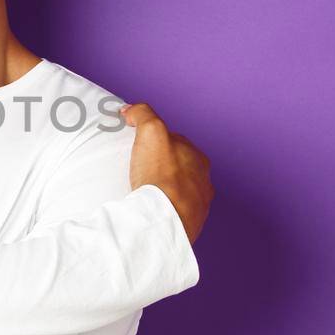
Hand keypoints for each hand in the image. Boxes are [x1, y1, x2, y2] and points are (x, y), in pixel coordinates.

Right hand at [119, 102, 212, 243]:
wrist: (165, 218)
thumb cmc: (162, 176)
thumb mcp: (152, 132)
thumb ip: (143, 115)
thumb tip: (131, 109)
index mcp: (198, 158)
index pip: (177, 143)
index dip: (156, 141)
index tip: (140, 145)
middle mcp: (203, 181)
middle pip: (179, 168)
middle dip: (163, 166)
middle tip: (140, 169)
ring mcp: (198, 204)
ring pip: (179, 191)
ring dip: (165, 189)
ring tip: (144, 191)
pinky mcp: (188, 224)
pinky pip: (175, 212)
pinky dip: (164, 208)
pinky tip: (151, 208)